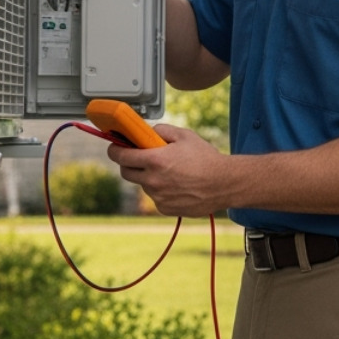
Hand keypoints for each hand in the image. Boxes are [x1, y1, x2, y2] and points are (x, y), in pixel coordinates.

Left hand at [107, 125, 230, 216]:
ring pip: (143, 184)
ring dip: (148, 177)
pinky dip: (161, 190)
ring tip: (169, 171)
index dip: (114, 150)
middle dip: (127, 163)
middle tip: (138, 157)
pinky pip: (155, 197)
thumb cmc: (206, 158)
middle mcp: (153, 180)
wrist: (223, 184)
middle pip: (126, 172)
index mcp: (155, 160)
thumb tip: (147, 132)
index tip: (114, 147)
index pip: (121, 156)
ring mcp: (158, 196)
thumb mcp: (185, 135)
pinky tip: (177, 184)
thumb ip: (162, 131)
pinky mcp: (164, 208)